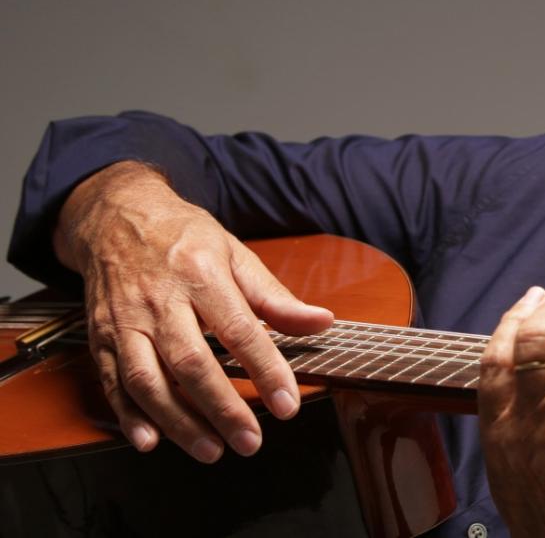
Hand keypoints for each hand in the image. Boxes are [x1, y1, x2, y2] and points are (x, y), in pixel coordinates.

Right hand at [53, 161, 333, 462]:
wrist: (117, 216)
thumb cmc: (185, 238)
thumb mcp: (236, 254)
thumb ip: (276, 296)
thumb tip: (322, 323)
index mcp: (201, 274)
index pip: (239, 330)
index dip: (265, 370)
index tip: (286, 404)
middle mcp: (160, 299)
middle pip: (191, 362)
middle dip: (222, 408)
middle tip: (250, 442)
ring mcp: (125, 320)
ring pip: (147, 379)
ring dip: (178, 421)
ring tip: (211, 450)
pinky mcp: (100, 336)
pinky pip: (111, 382)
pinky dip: (128, 416)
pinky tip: (149, 441)